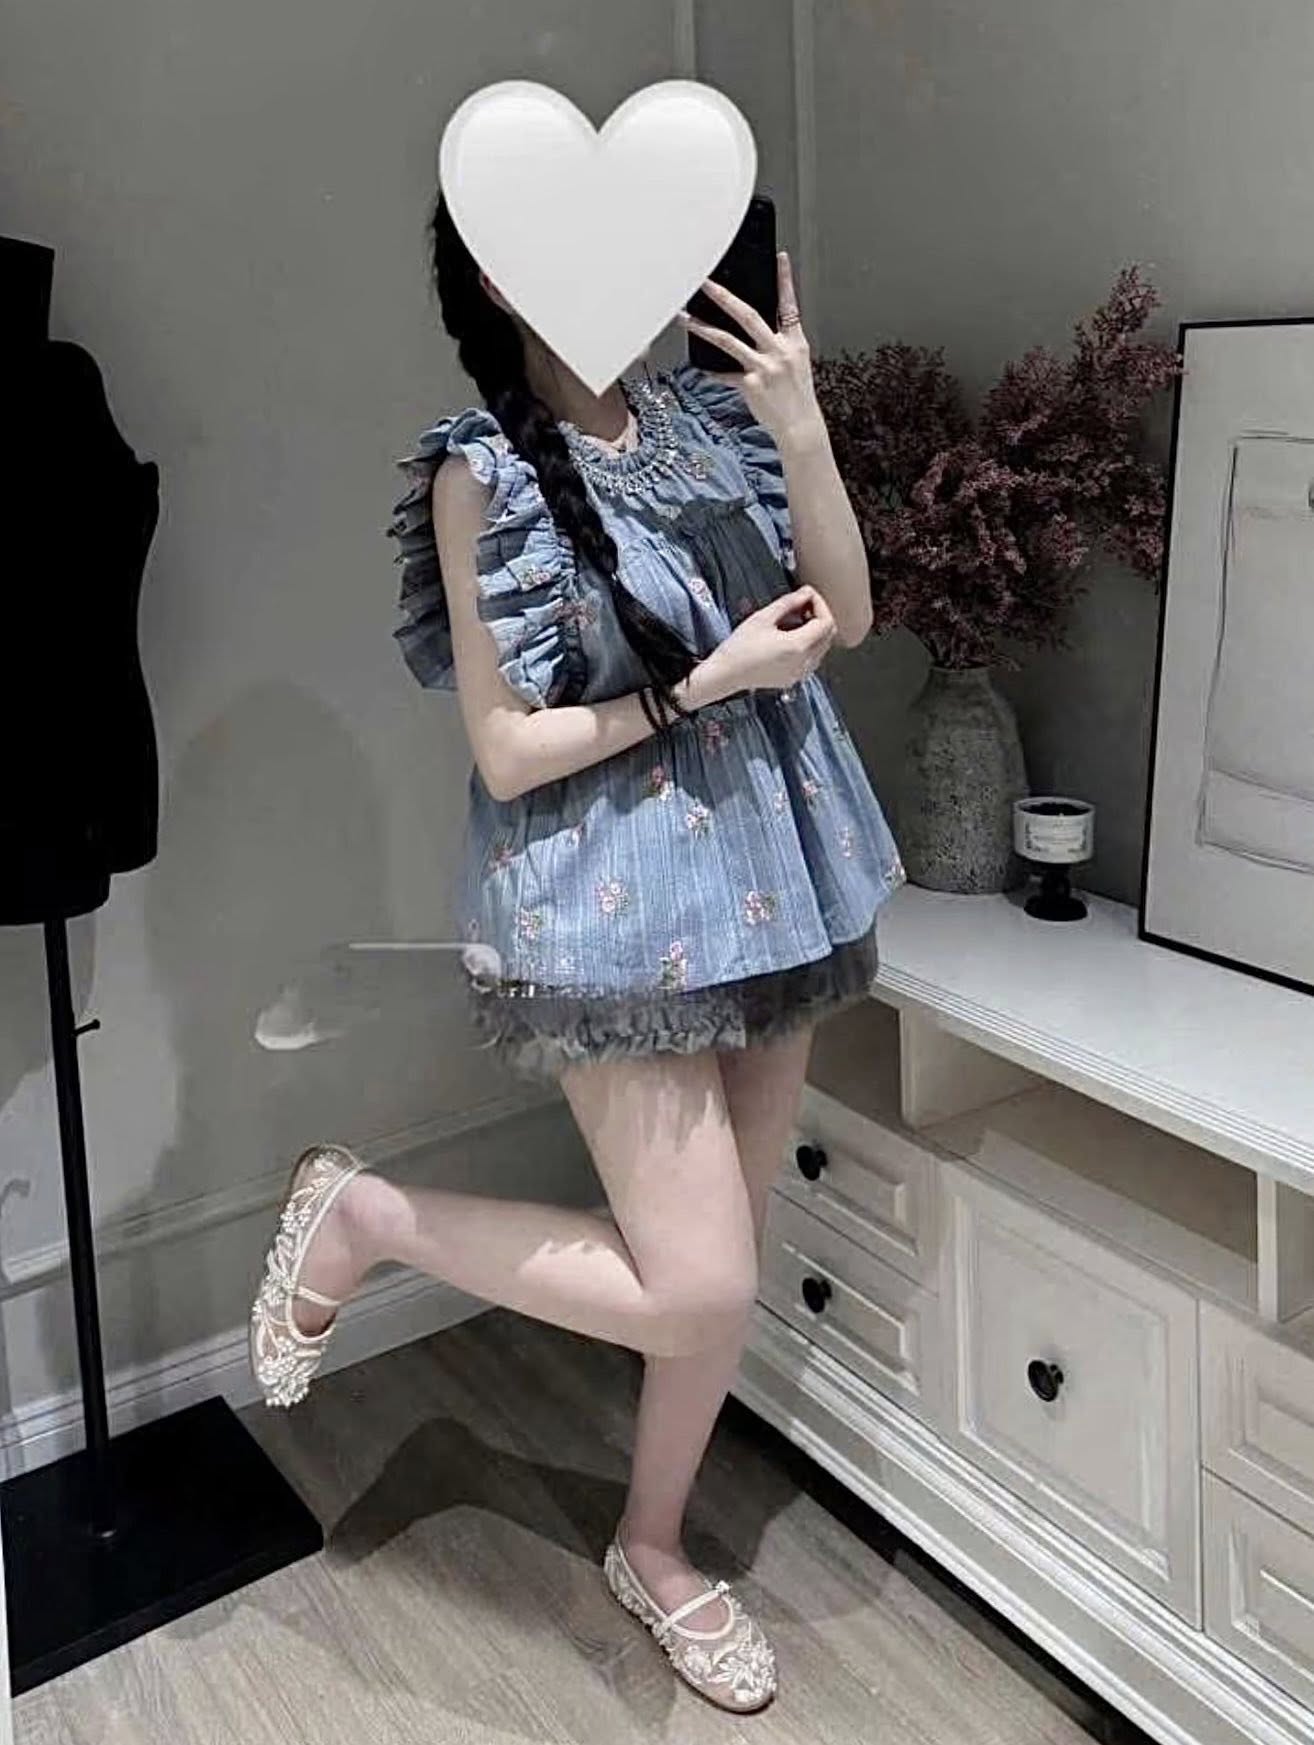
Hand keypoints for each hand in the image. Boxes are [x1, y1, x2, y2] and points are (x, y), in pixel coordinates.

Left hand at [678, 250, 825, 451]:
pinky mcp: (750, 385)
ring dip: (703, 328)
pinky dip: (711, 371)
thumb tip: (756, 332)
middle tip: (705, 282)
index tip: (779, 258)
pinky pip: (724, 374)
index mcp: (795, 342)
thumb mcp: (796, 364)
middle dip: (724, 296)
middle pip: (748, 315)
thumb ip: (778, 344)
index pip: (790, 304)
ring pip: (728, 341)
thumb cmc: (797, 397)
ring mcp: (764, 367)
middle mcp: (779, 351)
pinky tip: (699, 367)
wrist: (800, 427)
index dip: (785, 280)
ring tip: (684, 318)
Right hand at [695, 585, 836, 700]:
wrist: (725, 674)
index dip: (820, 605)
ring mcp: (800, 673)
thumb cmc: (739, 648)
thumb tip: (805, 593)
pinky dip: (808, 646)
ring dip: (814, 631)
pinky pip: (811, 659)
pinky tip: (789, 637)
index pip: (826, 622)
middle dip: (819, 616)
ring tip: (794, 620)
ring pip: (821, 648)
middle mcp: (804, 662)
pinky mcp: (793, 678)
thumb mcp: (763, 617)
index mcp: (799, 646)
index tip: (807, 596)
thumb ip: (789, 603)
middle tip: (802, 605)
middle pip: (828, 635)